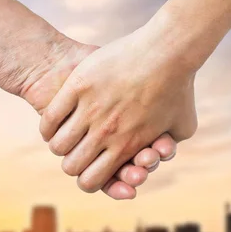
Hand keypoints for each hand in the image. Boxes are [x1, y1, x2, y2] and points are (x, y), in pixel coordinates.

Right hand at [39, 25, 197, 193]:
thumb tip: (157, 158)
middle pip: (71, 166)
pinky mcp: (79, 87)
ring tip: (63, 134)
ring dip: (58, 143)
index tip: (89, 168)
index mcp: (127, 148)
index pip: (91, 182)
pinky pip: (51, 118)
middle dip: (72, 163)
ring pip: (58, 144)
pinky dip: (48, 125)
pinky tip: (53, 121)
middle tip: (76, 150)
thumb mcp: (183, 126)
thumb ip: (167, 148)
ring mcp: (91, 110)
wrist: (168, 49)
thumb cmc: (180, 87)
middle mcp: (107, 134)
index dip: (86, 179)